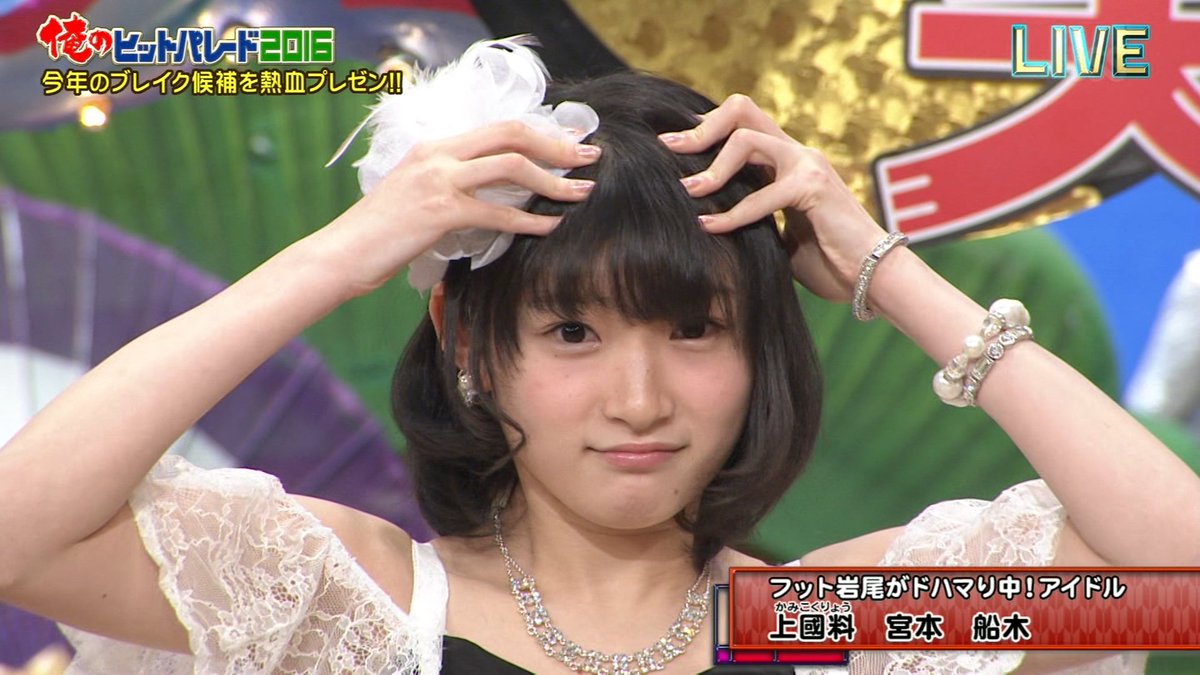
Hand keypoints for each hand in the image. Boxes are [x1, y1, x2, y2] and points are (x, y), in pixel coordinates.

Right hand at [318, 120, 600, 296]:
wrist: (340, 255)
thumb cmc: (381, 235)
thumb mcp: (418, 198)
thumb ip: (454, 187)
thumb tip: (498, 196)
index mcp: (435, 145)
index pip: (498, 127)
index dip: (540, 133)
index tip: (570, 143)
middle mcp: (438, 154)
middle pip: (511, 134)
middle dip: (556, 146)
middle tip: (588, 159)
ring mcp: (438, 179)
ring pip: (511, 167)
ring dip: (552, 181)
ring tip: (581, 194)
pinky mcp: (438, 211)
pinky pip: (497, 213)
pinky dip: (529, 222)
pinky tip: (550, 228)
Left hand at [658, 94, 884, 302]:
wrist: (872, 277)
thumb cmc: (828, 263)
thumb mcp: (777, 237)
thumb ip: (751, 222)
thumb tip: (706, 228)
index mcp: (786, 162)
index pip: (741, 124)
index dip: (705, 132)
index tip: (672, 151)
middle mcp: (796, 154)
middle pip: (742, 109)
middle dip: (700, 129)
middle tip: (669, 150)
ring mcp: (807, 165)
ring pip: (747, 139)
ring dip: (711, 167)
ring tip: (689, 192)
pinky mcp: (814, 188)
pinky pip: (761, 194)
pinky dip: (731, 213)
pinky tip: (710, 227)